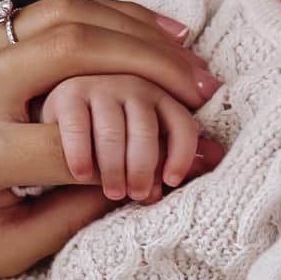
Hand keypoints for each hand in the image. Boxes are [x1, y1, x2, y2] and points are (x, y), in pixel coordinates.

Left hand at [0, 0, 224, 279]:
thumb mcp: (6, 251)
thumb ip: (76, 215)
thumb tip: (152, 177)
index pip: (68, 139)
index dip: (128, 150)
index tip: (172, 164)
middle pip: (71, 49)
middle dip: (149, 62)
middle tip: (202, 87)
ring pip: (64, 13)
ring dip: (136, 28)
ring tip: (188, 53)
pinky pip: (49, 11)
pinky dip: (107, 16)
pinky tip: (153, 31)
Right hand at [40, 73, 211, 203]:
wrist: (64, 116)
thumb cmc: (114, 134)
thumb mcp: (147, 142)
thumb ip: (175, 151)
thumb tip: (216, 157)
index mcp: (161, 95)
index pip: (182, 124)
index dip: (182, 155)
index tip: (171, 182)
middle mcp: (134, 84)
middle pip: (146, 131)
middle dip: (143, 169)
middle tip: (136, 195)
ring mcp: (100, 86)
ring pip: (113, 132)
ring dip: (114, 168)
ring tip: (114, 192)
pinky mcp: (67, 94)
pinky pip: (78, 128)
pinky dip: (82, 155)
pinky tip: (82, 175)